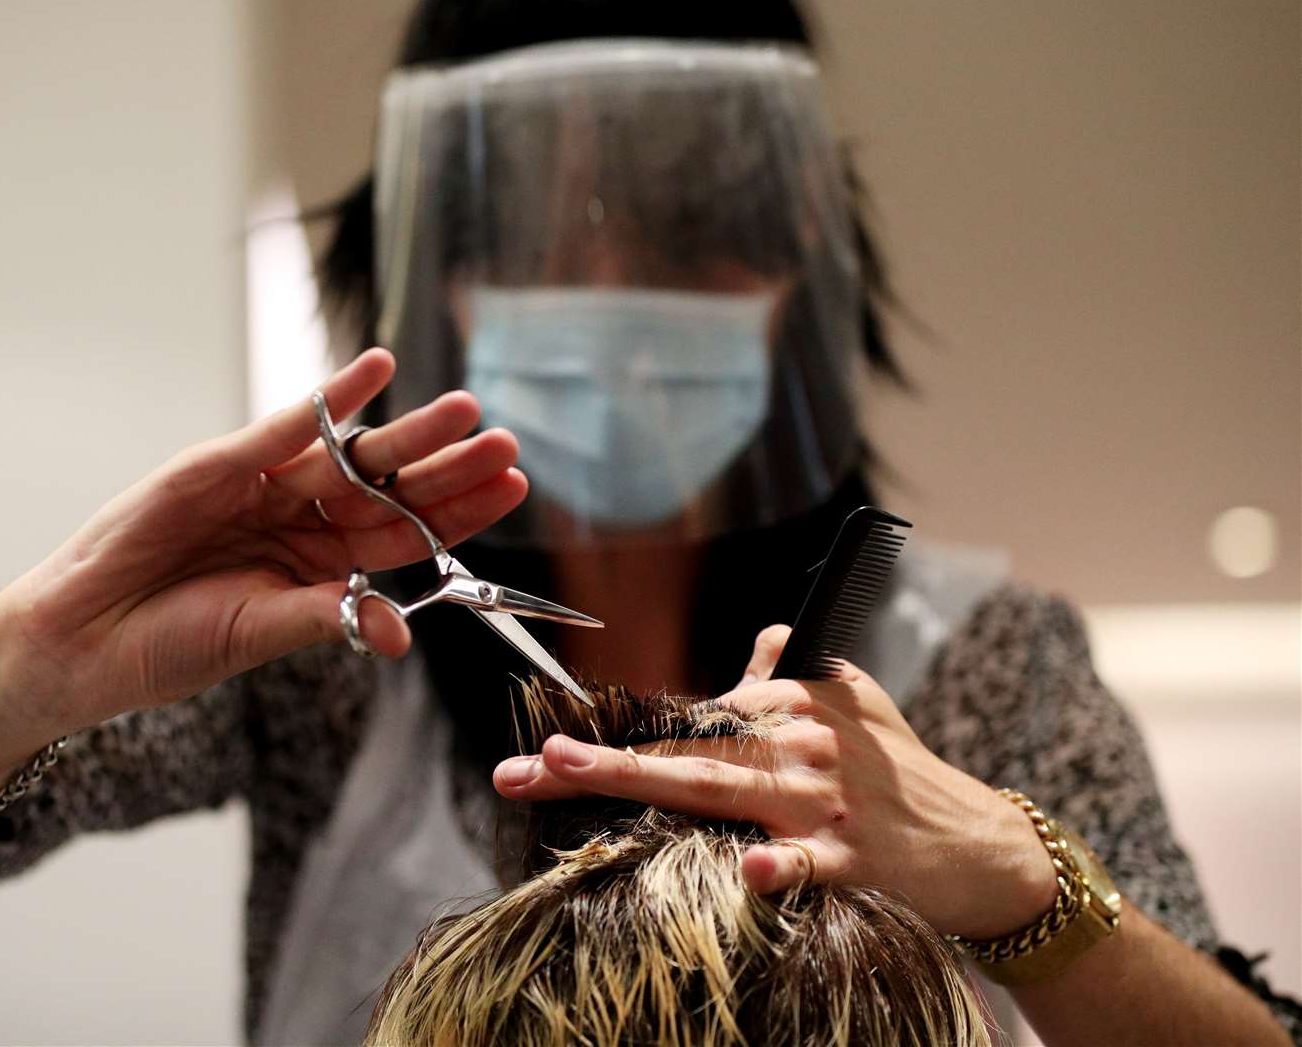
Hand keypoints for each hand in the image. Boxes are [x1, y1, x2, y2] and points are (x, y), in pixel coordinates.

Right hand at [0, 348, 525, 734]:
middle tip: (505, 440)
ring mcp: (260, 488)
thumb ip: (327, 621)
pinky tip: (373, 372)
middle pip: (388, 487)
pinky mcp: (216, 466)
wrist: (80, 643)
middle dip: (447, 464)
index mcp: (318, 564)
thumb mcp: (258, 635)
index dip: (458, 509)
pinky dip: (326, 399)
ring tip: (463, 409)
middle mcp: (298, 519)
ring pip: (348, 454)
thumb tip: (400, 634)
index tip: (514, 484)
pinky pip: (283, 427)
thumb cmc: (166, 647)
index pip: (403, 531)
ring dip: (406, 431)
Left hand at [493, 625, 1059, 938]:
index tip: (544, 750)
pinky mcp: (854, 856)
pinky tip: (756, 870)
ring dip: (646, 781)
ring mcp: (823, 800)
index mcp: (788, 706)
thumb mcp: (855, 705)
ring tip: (575, 775)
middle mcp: (798, 742)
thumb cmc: (900, 773)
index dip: (614, 736)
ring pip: (722, 789)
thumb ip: (798, 676)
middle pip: (685, 748)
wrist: (979, 844)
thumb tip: (763, 641)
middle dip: (600, 759)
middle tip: (531, 764)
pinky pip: (810, 862)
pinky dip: (783, 867)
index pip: (687, 717)